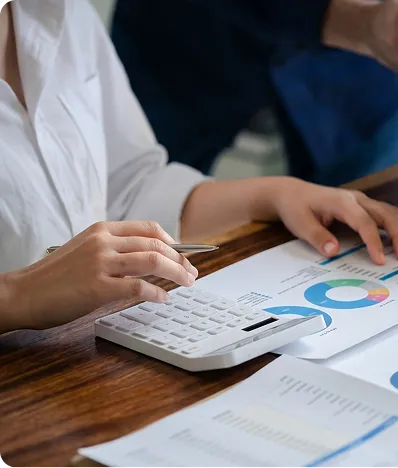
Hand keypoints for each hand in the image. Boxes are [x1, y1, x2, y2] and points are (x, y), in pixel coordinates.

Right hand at [0, 221, 197, 331]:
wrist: (22, 294)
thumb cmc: (54, 277)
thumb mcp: (86, 251)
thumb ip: (115, 251)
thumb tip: (151, 259)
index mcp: (102, 230)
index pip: (149, 228)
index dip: (173, 242)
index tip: (185, 254)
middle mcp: (103, 242)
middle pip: (156, 244)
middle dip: (181, 259)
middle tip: (192, 272)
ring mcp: (100, 263)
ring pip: (153, 260)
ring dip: (177, 272)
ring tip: (187, 283)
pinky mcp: (97, 287)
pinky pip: (139, 287)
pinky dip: (157, 293)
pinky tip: (163, 298)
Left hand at [271, 179, 397, 264]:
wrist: (293, 193)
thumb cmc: (296, 208)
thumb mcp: (300, 224)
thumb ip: (317, 237)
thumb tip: (333, 251)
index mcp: (341, 202)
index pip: (364, 222)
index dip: (374, 241)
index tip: (380, 260)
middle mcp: (356, 198)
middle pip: (386, 213)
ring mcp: (361, 200)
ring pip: (390, 211)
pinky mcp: (363, 205)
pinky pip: (386, 213)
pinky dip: (397, 227)